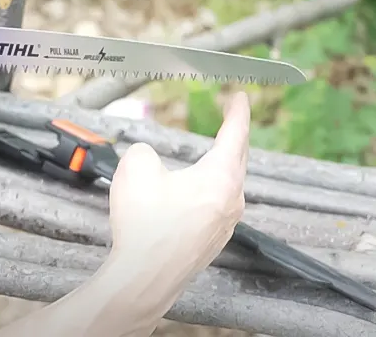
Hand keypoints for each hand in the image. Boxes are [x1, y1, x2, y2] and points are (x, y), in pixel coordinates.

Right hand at [108, 92, 249, 273]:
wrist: (143, 277)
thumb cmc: (144, 225)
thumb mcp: (136, 168)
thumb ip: (145, 151)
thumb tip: (149, 158)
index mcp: (219, 177)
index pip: (235, 135)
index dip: (237, 112)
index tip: (240, 98)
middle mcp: (230, 200)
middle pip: (237, 159)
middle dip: (234, 137)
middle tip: (231, 120)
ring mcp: (224, 224)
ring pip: (228, 184)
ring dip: (221, 166)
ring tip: (212, 154)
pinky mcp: (212, 241)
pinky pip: (216, 205)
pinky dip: (209, 190)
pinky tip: (193, 193)